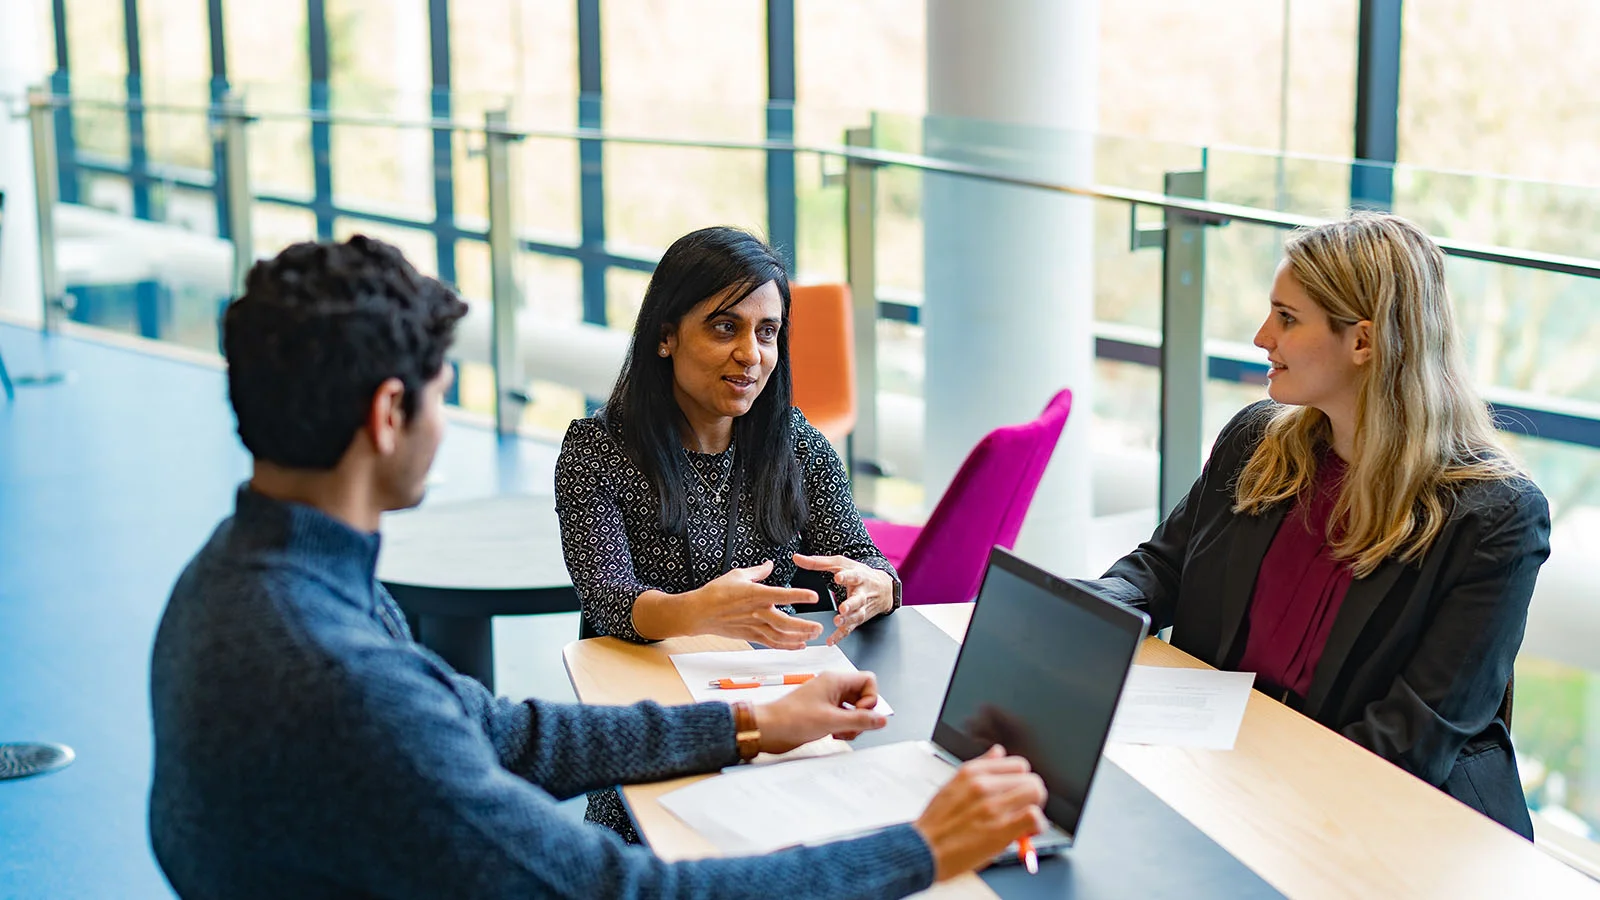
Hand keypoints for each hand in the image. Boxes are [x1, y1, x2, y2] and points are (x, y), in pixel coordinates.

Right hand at [688, 561, 822, 649]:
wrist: (699, 612)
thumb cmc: (716, 592)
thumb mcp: (738, 575)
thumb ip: (758, 571)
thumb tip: (770, 565)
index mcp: (756, 594)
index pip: (782, 595)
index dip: (799, 595)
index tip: (814, 596)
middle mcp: (757, 612)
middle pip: (785, 623)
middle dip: (804, 626)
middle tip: (819, 627)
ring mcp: (754, 626)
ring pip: (781, 636)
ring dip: (799, 637)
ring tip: (813, 636)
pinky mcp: (750, 635)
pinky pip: (771, 643)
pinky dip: (786, 646)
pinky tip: (798, 645)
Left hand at [753, 671, 888, 753]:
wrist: (768, 729)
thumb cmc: (792, 719)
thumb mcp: (831, 721)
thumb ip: (860, 720)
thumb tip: (882, 719)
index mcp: (835, 681)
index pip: (868, 680)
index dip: (870, 699)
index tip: (860, 713)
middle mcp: (833, 688)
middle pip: (863, 697)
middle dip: (862, 715)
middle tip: (851, 727)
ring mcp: (828, 700)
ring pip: (854, 709)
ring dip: (853, 724)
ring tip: (841, 733)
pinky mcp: (823, 713)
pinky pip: (844, 718)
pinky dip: (844, 728)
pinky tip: (834, 735)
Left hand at [792, 554, 895, 644]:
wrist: (883, 588)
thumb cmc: (860, 574)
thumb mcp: (841, 563)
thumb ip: (818, 562)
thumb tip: (796, 558)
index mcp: (859, 576)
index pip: (854, 575)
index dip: (847, 577)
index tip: (838, 577)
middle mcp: (862, 593)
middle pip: (858, 600)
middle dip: (851, 604)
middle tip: (843, 608)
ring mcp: (862, 608)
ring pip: (856, 616)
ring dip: (847, 620)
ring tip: (837, 621)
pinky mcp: (858, 619)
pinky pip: (850, 628)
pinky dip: (841, 635)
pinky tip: (831, 640)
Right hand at [912, 746, 1047, 882]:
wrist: (921, 850)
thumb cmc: (936, 824)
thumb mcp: (953, 785)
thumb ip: (980, 768)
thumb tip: (998, 751)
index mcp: (971, 772)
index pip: (1018, 764)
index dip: (1022, 781)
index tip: (1017, 795)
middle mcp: (983, 784)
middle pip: (1031, 777)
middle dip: (1031, 796)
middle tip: (1021, 810)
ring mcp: (992, 806)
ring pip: (1035, 792)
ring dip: (1035, 809)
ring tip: (1023, 822)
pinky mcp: (999, 829)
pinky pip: (1034, 816)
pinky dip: (1035, 826)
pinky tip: (1025, 833)